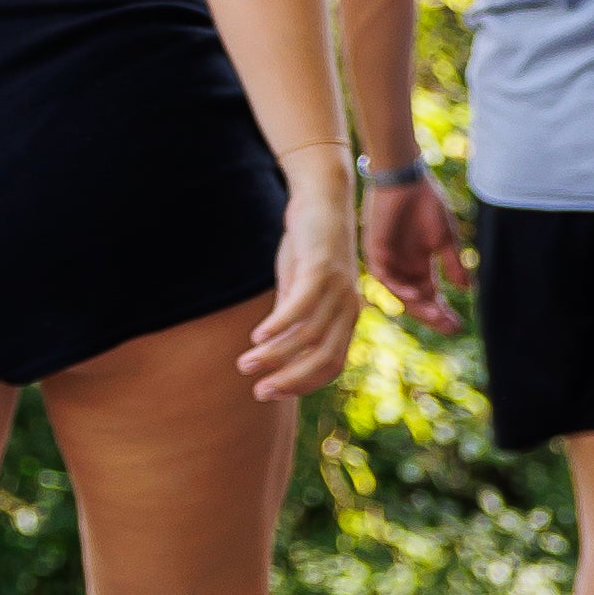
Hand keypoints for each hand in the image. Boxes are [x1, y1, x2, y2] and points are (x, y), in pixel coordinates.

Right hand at [241, 174, 362, 400]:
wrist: (322, 201)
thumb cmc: (310, 248)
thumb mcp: (299, 288)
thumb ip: (292, 318)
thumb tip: (272, 348)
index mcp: (346, 318)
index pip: (331, 365)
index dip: (303, 384)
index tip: (272, 393)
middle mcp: (348, 308)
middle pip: (323, 358)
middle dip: (290, 380)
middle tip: (258, 393)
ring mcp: (338, 289)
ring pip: (309, 335)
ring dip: (275, 355)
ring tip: (245, 364)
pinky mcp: (322, 268)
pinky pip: (301, 304)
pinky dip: (280, 324)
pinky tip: (257, 337)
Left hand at [364, 174, 462, 327]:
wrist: (406, 181)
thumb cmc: (427, 204)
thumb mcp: (446, 239)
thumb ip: (453, 264)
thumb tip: (467, 289)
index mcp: (420, 266)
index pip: (431, 297)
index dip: (443, 312)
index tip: (458, 326)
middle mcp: (403, 268)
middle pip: (416, 301)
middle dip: (432, 315)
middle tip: (449, 327)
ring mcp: (388, 261)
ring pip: (400, 293)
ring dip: (417, 306)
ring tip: (435, 315)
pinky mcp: (375, 251)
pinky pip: (384, 276)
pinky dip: (399, 287)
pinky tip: (415, 294)